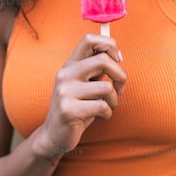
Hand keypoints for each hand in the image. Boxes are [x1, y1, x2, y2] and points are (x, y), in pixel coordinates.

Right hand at [33, 33, 126, 161]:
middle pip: (103, 60)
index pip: (89, 39)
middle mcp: (65, 75)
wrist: (54, 135)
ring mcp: (65, 92)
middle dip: (120, 75)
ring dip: (114, 101)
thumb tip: (117, 55)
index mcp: (70, 65)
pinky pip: (103, 107)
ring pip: (106, 88)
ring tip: (106, 107)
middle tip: (120, 88)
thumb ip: (96, 70)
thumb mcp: (84, 84)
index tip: (117, 60)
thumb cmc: (77, 107)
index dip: (110, 45)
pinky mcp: (69, 110)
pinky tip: (100, 117)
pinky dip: (108, 114)